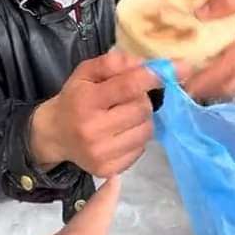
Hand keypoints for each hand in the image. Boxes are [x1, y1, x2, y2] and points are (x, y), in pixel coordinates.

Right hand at [31, 51, 164, 176]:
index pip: (128, 86)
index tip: (180, 68)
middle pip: (142, 108)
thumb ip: (113, 63)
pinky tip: (121, 133)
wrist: (54, 134)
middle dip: (142, 99)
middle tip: (128, 99)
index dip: (155, 77)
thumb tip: (146, 65)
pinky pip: (141, 150)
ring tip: (124, 116)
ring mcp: (100, 153)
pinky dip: (137, 139)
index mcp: (86, 100)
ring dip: (142, 120)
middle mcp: (92, 129)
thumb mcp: (86, 72)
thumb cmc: (74, 98)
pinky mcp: (107, 170)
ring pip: (146, 130)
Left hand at [185, 0, 234, 99]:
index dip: (205, 76)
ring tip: (185, 85)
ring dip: (208, 91)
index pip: (230, 64)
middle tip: (176, 85)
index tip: (181, 77)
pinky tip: (202, 82)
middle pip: (229, 83)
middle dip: (202, 88)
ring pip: (232, 89)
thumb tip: (198, 15)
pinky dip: (218, 87)